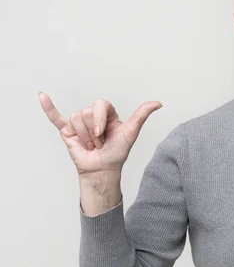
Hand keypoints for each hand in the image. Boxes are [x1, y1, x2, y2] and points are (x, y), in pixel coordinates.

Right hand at [39, 93, 162, 177]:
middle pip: (86, 112)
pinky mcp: (66, 132)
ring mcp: (79, 123)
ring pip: (75, 119)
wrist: (102, 170)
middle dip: (92, 131)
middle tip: (98, 142)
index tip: (103, 133)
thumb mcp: (131, 132)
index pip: (99, 105)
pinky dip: (48, 108)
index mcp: (107, 113)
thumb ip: (141, 115)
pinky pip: (55, 117)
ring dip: (83, 136)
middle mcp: (92, 115)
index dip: (99, 119)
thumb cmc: (117, 152)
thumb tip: (158, 103)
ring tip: (90, 144)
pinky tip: (42, 96)